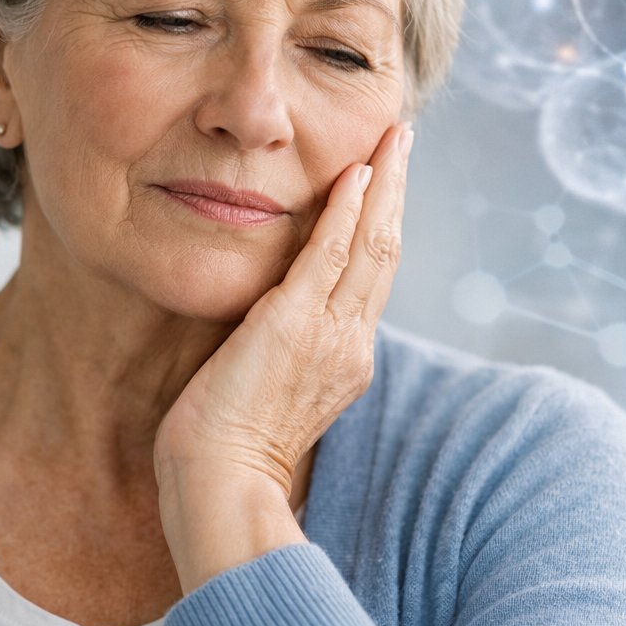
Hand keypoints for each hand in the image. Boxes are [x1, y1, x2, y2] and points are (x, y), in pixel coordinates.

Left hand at [152, 119, 413, 496]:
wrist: (221, 486)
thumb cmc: (228, 451)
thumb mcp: (272, 393)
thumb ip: (286, 353)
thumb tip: (272, 326)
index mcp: (347, 360)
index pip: (374, 277)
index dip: (384, 225)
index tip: (387, 184)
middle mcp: (351, 343)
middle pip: (386, 252)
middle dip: (397, 190)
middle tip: (404, 139)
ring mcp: (329, 334)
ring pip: (371, 245)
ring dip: (384, 185)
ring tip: (394, 138)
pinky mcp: (294, 325)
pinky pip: (330, 254)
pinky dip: (347, 211)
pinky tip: (356, 174)